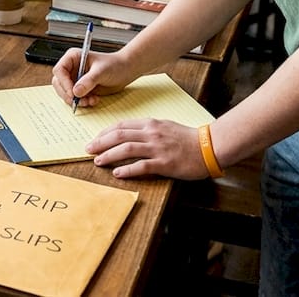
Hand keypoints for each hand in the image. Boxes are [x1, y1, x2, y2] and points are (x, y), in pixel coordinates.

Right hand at [51, 47, 134, 108]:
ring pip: (66, 93)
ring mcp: (75, 79)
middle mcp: (71, 68)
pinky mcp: (81, 89)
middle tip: (79, 101)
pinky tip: (94, 100)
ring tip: (90, 101)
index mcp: (73, 58)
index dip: (64, 83)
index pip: (59, 70)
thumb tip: (76, 92)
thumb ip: (88, 81)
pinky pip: (75, 99)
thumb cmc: (114, 65)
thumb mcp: (101, 71)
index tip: (73, 93)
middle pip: (59, 84)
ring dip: (76, 100)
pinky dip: (83, 102)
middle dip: (68, 94)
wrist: (125, 71)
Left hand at [86, 119, 209, 179]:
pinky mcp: (165, 163)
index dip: (105, 132)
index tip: (95, 138)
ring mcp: (158, 148)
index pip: (122, 125)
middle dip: (101, 142)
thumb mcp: (166, 127)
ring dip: (109, 155)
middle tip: (88, 149)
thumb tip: (130, 134)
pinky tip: (117, 173)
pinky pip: (142, 166)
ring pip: (127, 148)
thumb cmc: (188, 138)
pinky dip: (127, 169)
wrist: (209, 146)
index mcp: (151, 124)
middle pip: (120, 135)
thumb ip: (148, 129)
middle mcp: (152, 133)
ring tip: (98, 161)